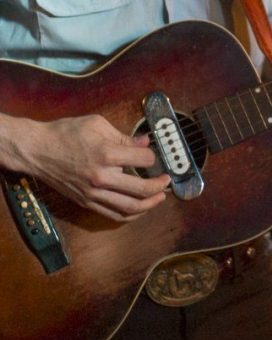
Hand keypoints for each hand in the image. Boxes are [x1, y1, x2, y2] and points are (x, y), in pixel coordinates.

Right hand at [16, 115, 169, 221]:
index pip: (144, 159)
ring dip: (150, 204)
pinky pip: (113, 215)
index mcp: (107, 154)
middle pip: (142, 189)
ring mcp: (93, 193)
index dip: (153, 156)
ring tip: (160, 197)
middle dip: (160, 186)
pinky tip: (140, 208)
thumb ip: (124, 136)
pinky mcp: (86, 202)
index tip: (152, 154)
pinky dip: (131, 215)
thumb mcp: (98, 124)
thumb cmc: (66, 133)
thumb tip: (144, 142)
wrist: (36, 150)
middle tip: (167, 180)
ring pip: (129, 208)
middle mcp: (102, 177)